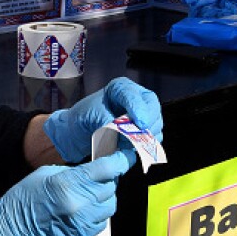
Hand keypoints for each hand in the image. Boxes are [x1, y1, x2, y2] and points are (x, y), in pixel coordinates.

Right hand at [0, 151, 131, 235]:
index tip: (123, 157)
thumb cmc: (24, 200)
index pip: (108, 169)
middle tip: (98, 176)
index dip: (120, 160)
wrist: (12, 231)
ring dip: (104, 197)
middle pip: (111, 186)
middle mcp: (79, 204)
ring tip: (89, 194)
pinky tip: (85, 209)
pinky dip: (98, 213)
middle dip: (108, 179)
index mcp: (68, 183)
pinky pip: (102, 221)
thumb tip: (96, 169)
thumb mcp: (47, 173)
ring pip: (110, 205)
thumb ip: (75, 171)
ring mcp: (82, 222)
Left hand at [43, 77, 162, 162]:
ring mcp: (142, 114)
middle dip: (148, 121)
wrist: (80, 130)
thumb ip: (106, 120)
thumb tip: (120, 131)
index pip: (133, 95)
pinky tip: (133, 147)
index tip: (140, 123)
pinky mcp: (143, 129)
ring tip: (131, 142)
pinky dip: (146, 143)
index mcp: (120, 88)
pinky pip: (153, 137)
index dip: (138, 108)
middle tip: (141, 134)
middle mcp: (135, 98)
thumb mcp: (91, 114)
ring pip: (156, 122)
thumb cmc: (84, 116)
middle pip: (151, 106)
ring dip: (147, 134)